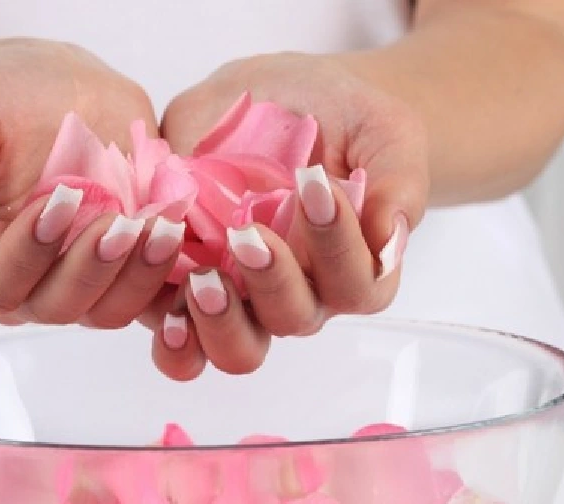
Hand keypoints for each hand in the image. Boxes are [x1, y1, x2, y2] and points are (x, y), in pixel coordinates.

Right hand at [0, 39, 174, 327]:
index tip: (59, 201)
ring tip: (159, 226)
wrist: (51, 86)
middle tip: (118, 220)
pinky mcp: (121, 272)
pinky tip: (177, 237)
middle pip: (52, 307)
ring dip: (135, 275)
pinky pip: (147, 298)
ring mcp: (71, 282)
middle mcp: (16, 283)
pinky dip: (166, 277)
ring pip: (104, 310)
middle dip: (88, 268)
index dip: (25, 256)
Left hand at [151, 52, 428, 377]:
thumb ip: (398, 182)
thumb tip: (393, 237)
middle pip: (291, 320)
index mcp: (354, 267)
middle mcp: (299, 293)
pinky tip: (164, 306)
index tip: (316, 183)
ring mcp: (241, 297)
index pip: (357, 284)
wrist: (277, 95)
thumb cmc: (341, 117)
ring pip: (234, 347)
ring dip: (218, 323)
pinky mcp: (185, 286)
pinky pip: (180, 342)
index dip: (338, 244)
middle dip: (273, 283)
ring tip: (201, 279)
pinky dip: (170, 334)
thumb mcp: (383, 129)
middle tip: (248, 236)